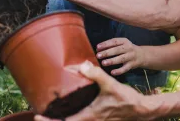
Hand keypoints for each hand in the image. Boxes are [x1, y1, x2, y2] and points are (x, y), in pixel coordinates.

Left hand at [34, 61, 150, 120]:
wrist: (142, 109)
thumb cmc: (127, 99)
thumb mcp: (111, 84)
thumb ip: (96, 74)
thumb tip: (82, 65)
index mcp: (89, 117)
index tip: (38, 116)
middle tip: (40, 115)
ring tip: (51, 113)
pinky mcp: (99, 120)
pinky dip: (72, 118)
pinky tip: (70, 110)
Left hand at [96, 38, 145, 75]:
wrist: (142, 55)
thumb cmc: (127, 49)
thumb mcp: (122, 44)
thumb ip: (112, 45)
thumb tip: (98, 49)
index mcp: (124, 41)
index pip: (114, 41)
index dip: (106, 44)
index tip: (97, 47)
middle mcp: (128, 48)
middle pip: (117, 50)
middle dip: (107, 53)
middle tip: (98, 56)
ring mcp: (131, 56)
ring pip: (121, 59)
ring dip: (112, 61)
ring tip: (103, 63)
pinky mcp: (132, 64)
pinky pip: (125, 68)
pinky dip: (119, 71)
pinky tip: (112, 72)